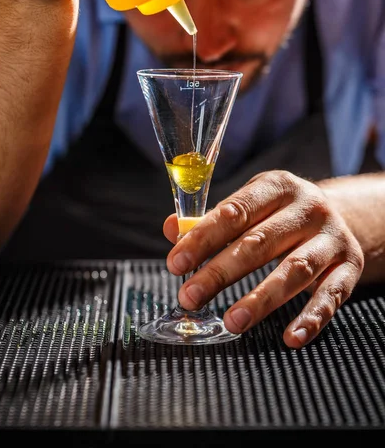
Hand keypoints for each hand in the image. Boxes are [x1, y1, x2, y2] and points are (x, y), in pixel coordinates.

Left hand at [164, 170, 363, 347]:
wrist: (342, 214)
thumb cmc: (282, 213)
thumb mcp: (252, 204)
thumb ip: (212, 219)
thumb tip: (173, 230)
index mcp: (278, 186)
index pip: (235, 211)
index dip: (203, 238)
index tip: (176, 263)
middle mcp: (308, 208)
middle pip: (259, 242)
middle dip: (220, 272)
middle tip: (190, 296)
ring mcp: (331, 237)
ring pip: (294, 270)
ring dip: (261, 299)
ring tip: (232, 321)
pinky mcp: (350, 265)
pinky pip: (331, 295)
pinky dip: (311, 318)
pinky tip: (290, 337)